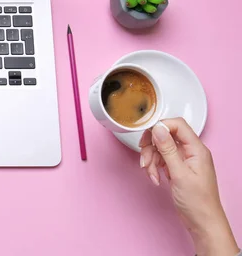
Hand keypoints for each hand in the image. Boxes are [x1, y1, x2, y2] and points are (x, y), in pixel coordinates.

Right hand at [140, 118, 238, 254]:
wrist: (201, 221)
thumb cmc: (197, 202)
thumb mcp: (179, 173)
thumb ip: (168, 149)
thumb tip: (158, 128)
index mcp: (196, 149)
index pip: (177, 125)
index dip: (160, 127)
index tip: (147, 137)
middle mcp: (191, 151)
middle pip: (165, 136)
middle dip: (151, 147)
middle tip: (145, 159)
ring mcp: (184, 160)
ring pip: (160, 148)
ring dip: (151, 160)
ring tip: (151, 174)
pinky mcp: (177, 168)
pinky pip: (160, 159)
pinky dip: (154, 167)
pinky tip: (155, 177)